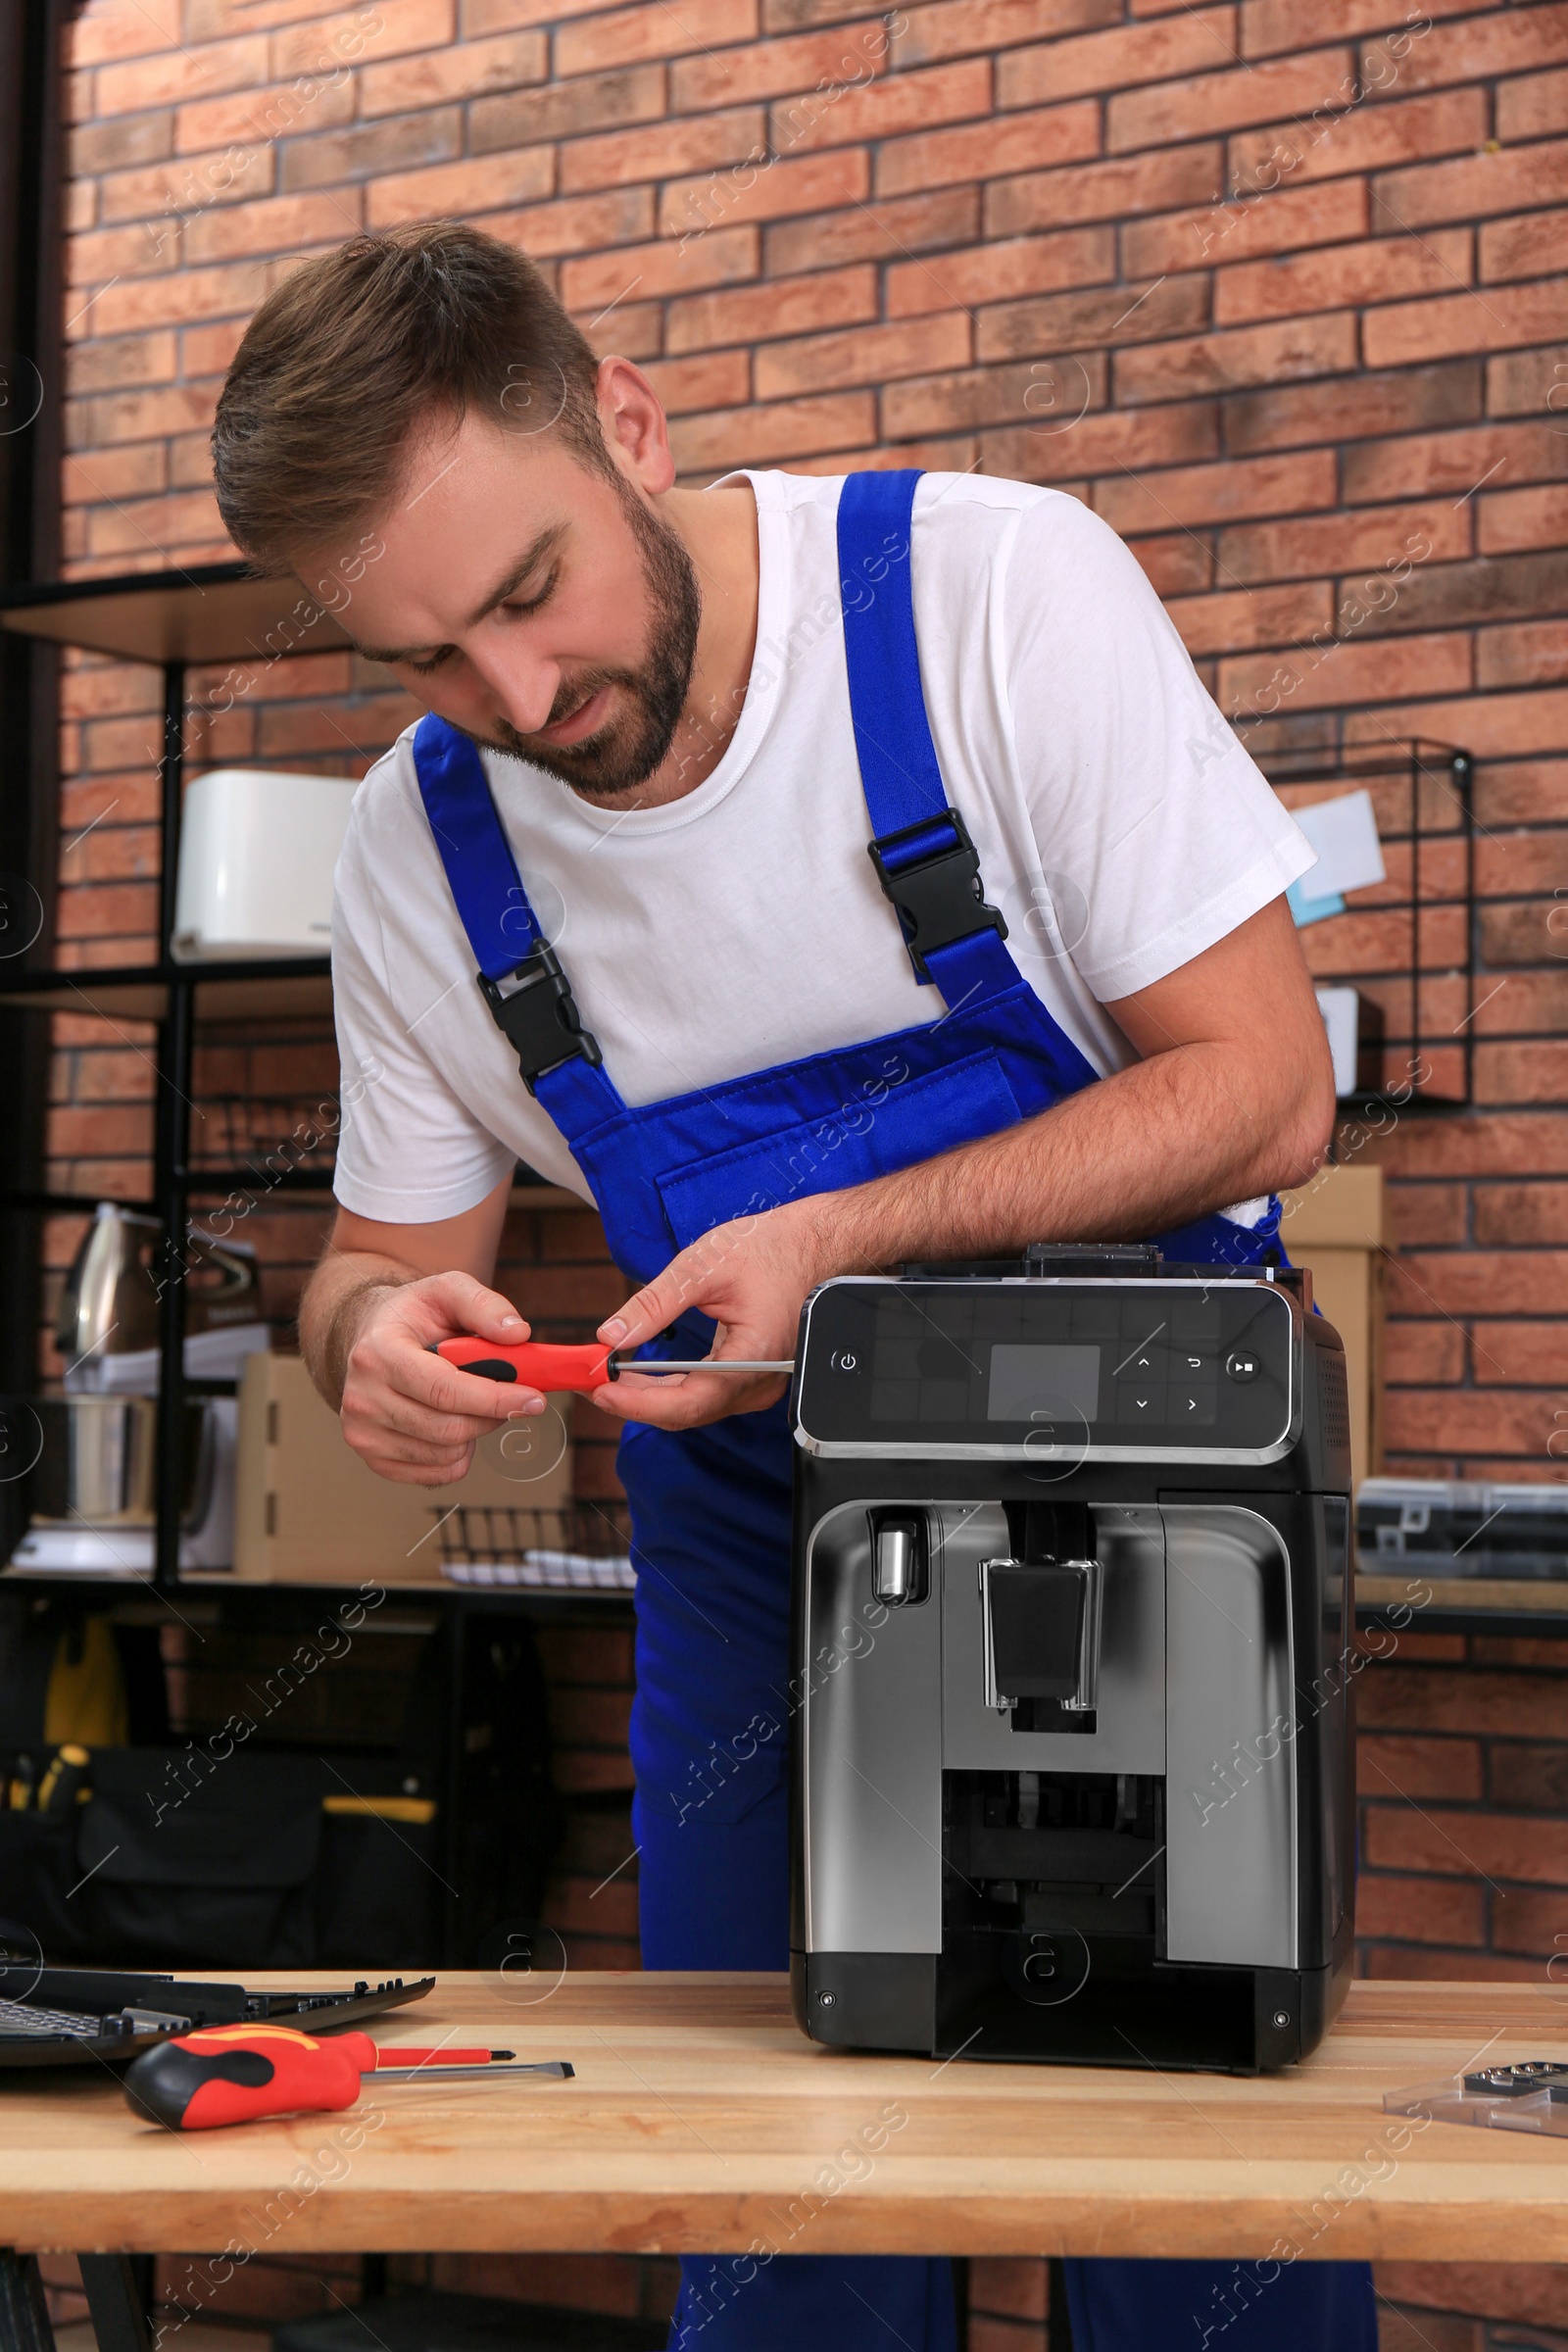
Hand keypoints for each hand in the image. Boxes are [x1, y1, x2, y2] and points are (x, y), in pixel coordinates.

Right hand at [339, 1271, 544, 1485]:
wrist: (373, 1338)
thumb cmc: (415, 1316)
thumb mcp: (446, 1290)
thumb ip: (483, 1305)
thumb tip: (517, 1334)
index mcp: (378, 1353)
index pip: (443, 1389)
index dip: (494, 1398)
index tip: (533, 1399)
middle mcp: (362, 1398)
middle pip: (448, 1428)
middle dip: (492, 1415)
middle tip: (512, 1398)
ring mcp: (364, 1433)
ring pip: (446, 1454)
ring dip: (476, 1432)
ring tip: (472, 1403)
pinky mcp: (374, 1459)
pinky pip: (437, 1474)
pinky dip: (459, 1454)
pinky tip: (453, 1423)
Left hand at [591, 1200, 835, 1430]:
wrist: (810, 1243)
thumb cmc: (770, 1249)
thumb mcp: (701, 1267)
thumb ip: (654, 1304)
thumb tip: (612, 1334)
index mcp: (754, 1357)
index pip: (690, 1401)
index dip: (640, 1404)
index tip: (601, 1391)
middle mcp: (759, 1381)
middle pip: (688, 1411)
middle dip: (634, 1401)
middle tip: (590, 1382)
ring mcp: (757, 1382)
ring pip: (693, 1406)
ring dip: (648, 1396)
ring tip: (607, 1377)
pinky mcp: (750, 1374)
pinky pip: (704, 1393)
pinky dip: (668, 1387)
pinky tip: (639, 1374)